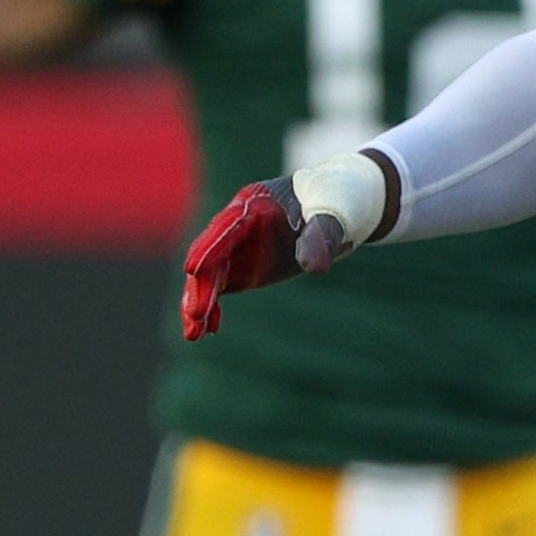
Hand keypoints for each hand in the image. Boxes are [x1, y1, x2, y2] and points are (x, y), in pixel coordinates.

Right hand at [180, 154, 390, 337]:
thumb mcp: (333, 211)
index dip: (210, 248)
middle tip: (194, 315)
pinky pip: (220, 289)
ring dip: (201, 304)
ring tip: (193, 335)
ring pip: (210, 278)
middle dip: (201, 286)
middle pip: (212, 257)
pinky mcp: (244, 268)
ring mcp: (238, 249)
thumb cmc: (337, 199)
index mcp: (255, 203)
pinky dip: (214, 310)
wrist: (342, 206)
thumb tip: (314, 268)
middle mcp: (237, 226)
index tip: (192, 269)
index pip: (227, 227)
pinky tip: (210, 332)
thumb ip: (322, 235)